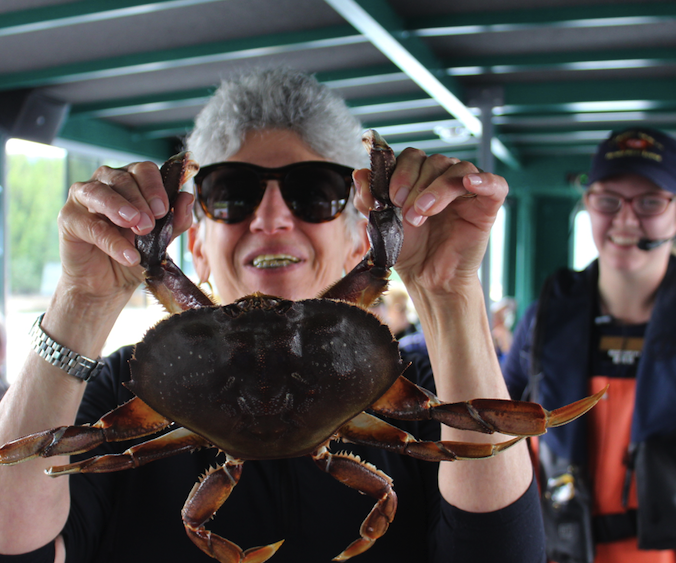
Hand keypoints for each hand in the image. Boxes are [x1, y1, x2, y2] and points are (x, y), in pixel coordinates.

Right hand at [57, 161, 193, 303]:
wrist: (108, 285)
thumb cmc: (134, 255)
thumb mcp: (161, 240)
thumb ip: (175, 221)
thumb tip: (187, 197)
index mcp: (132, 182)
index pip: (143, 170)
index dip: (154, 186)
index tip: (163, 209)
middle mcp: (106, 182)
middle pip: (123, 178)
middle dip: (140, 200)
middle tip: (150, 223)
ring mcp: (83, 197)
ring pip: (100, 193)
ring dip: (121, 207)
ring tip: (138, 226)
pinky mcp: (68, 218)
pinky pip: (90, 225)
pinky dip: (111, 241)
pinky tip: (128, 255)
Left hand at [354, 148, 506, 294]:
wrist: (427, 277)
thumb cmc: (408, 248)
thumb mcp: (382, 224)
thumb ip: (368, 200)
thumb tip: (358, 174)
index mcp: (419, 177)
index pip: (412, 157)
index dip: (400, 172)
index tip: (391, 197)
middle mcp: (443, 178)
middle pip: (434, 161)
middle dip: (416, 183)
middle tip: (407, 211)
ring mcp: (467, 191)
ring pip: (458, 170)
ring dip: (437, 189)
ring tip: (423, 212)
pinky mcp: (487, 205)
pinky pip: (495, 184)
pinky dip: (484, 180)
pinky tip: (469, 184)